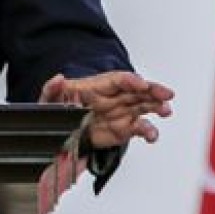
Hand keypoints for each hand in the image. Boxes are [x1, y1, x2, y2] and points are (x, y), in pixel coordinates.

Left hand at [39, 71, 173, 148]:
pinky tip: (151, 135)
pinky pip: (139, 128)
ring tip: (165, 111)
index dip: (130, 80)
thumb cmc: (57, 109)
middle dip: (153, 90)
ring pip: (143, 106)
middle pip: (136, 90)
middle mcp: (112, 98)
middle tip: (166, 94)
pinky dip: (148, 131)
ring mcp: (120, 112)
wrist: (59, 132)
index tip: (140, 84)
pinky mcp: (123, 129)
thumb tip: (58, 78)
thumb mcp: (48, 98)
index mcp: (95, 87)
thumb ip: (51, 88)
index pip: (116, 79)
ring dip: (156, 107)